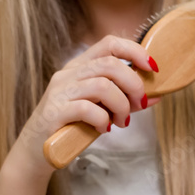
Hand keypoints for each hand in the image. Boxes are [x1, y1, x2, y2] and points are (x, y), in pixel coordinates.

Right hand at [10, 34, 158, 180]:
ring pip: (102, 85)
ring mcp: (59, 91)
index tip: (153, 68)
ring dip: (121, 105)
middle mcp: (68, 74)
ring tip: (122, 121)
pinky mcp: (54, 112)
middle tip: (140, 104)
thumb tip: (156, 96)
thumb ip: (125, 100)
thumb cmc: (72, 127)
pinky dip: (103, 119)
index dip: (135, 51)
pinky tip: (104, 129)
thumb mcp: (102, 109)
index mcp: (80, 67)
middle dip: (133, 84)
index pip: (109, 43)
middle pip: (110, 64)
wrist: (37, 151)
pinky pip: (87, 108)